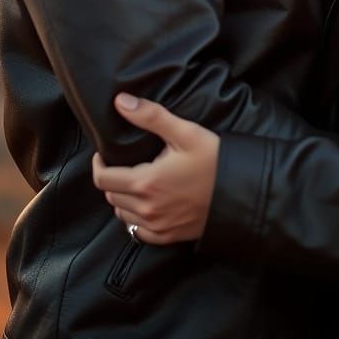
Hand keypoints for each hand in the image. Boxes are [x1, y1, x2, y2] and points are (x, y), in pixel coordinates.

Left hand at [91, 93, 218, 244]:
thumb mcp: (185, 133)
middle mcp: (146, 208)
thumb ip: (151, 116)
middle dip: (111, 178)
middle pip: (110, 196)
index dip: (98, 164)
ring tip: (135, 182)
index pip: (102, 178)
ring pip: (122, 214)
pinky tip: (147, 204)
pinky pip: (137, 231)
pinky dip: (135, 217)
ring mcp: (156, 225)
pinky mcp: (167, 236)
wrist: (241, 192)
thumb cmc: (214, 160)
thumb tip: (121, 101)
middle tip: (123, 164)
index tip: (103, 154)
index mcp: (146, 182)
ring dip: (122, 198)